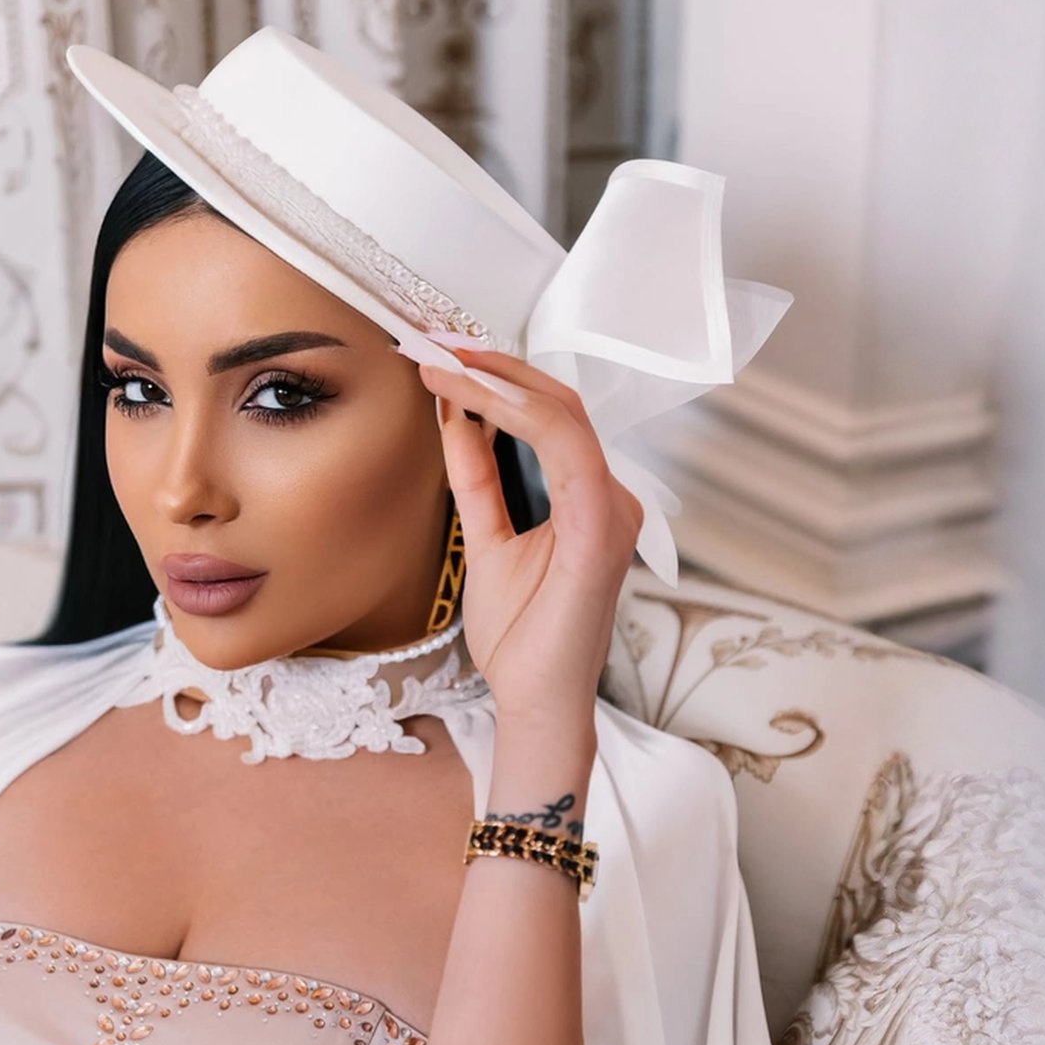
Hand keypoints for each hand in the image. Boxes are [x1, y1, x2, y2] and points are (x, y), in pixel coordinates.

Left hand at [419, 348, 641, 732]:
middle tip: (433, 343)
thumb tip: (454, 417)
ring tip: (440, 363)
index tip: (440, 356)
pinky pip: (565, 449)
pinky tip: (468, 402)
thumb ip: (477, 478)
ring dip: (495, 382)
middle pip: (558, 400)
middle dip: (492, 365)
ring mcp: (612, 509)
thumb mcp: (485, 538)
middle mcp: (610, 495)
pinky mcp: (601, 529)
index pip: (549, 414)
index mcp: (588, 497)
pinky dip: (515, 416)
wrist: (533, 702)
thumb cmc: (521, 635)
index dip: (496, 377)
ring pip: (561, 413)